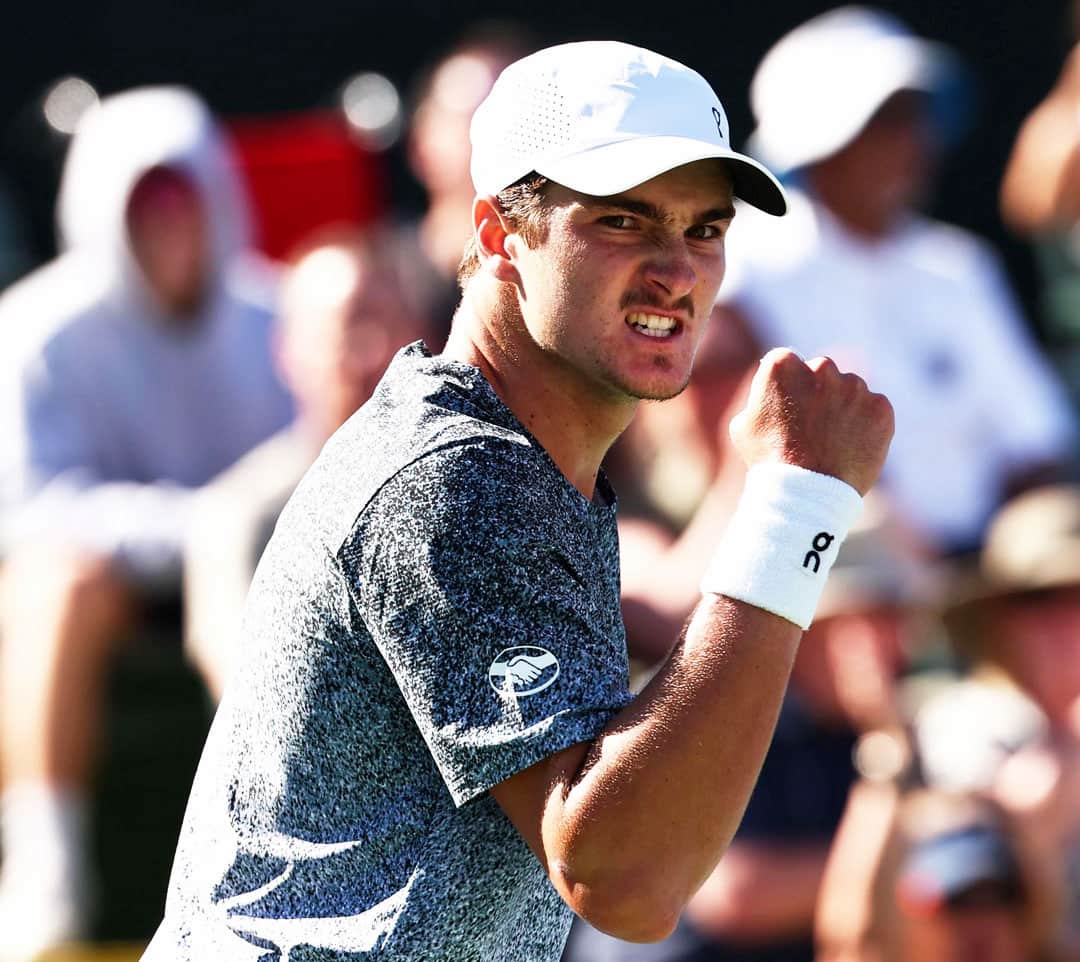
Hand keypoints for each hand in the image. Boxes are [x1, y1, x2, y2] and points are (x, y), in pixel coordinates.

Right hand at [728, 349, 893, 495]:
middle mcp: (821, 367)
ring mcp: (854, 386)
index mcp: (783, 365)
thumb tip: (771, 392)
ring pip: (850, 390)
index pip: (787, 363)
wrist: (806, 493)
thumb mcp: (744, 424)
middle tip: (811, 428)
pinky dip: (866, 424)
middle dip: (818, 392)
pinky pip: (873, 409)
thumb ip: (762, 397)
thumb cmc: (768, 460)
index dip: (786, 387)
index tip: (787, 410)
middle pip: (821, 372)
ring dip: (843, 408)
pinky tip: (850, 447)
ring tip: (831, 442)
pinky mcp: (880, 407)